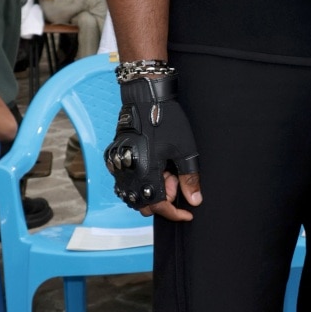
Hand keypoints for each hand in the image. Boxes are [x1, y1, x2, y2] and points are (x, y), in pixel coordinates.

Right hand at [104, 77, 201, 221]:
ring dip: (152, 191)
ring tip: (166, 171)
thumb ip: (189, 178)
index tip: (187, 213)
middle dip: (163, 199)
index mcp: (146, 174)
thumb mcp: (184, 150)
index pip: (159, 206)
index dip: (174, 213)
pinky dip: (141, 181)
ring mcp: (120, 166)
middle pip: (144, 204)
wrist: (146, 98)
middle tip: (176, 180)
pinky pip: (127, 181)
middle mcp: (129, 174)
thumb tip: (194, 200)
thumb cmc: (166, 121)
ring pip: (134, 194)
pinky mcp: (116, 159)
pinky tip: (155, 166)